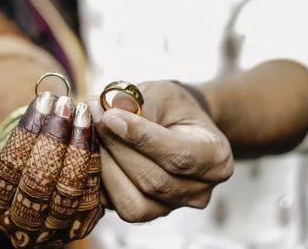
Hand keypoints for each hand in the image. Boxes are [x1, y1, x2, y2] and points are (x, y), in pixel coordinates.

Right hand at [0, 93, 103, 247]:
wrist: (43, 172)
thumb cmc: (28, 148)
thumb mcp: (18, 141)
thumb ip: (29, 127)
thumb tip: (49, 99)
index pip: (9, 167)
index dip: (29, 130)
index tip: (45, 99)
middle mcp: (17, 228)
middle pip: (37, 181)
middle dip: (54, 137)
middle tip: (66, 104)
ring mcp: (50, 232)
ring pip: (66, 191)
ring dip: (78, 147)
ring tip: (82, 113)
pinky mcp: (79, 227)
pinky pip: (90, 195)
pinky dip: (94, 162)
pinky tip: (95, 133)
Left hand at [88, 80, 232, 222]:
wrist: (175, 124)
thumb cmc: (173, 107)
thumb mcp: (164, 94)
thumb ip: (141, 104)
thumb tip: (109, 112)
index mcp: (216, 158)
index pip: (178, 156)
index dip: (141, 138)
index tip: (111, 115)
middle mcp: (199, 191)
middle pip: (153, 180)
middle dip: (117, 146)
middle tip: (94, 114)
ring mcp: (172, 207)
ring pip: (132, 201)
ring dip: (105, 164)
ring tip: (92, 130)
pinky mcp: (145, 213)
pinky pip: (116, 206)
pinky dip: (99, 179)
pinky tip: (92, 149)